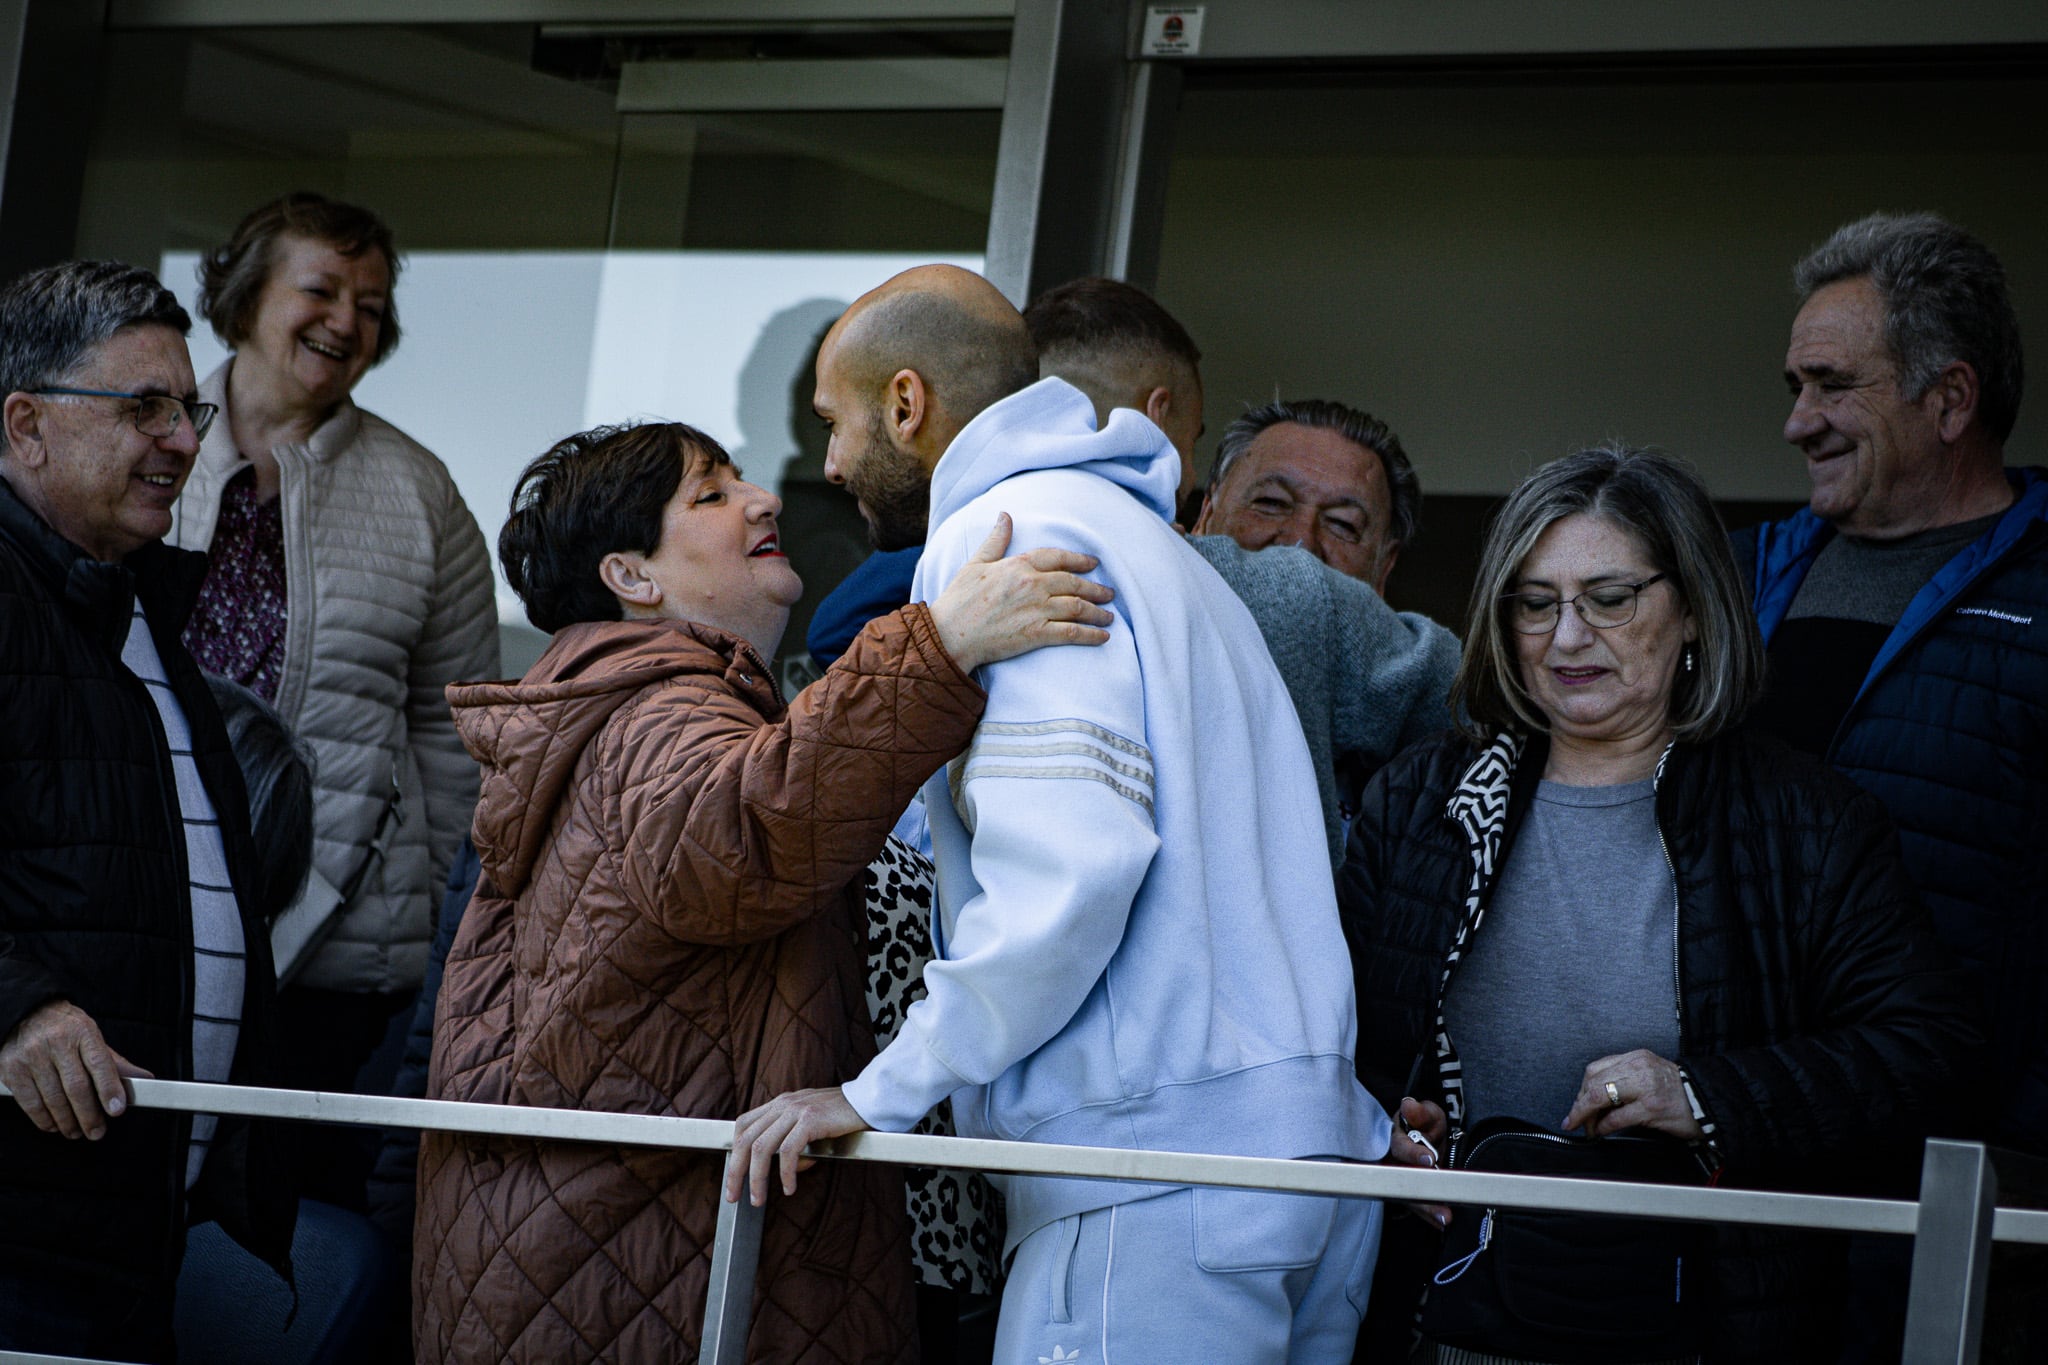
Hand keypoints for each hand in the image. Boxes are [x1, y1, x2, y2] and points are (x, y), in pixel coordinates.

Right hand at [0, 1000, 152, 1139]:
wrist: (26, 1013)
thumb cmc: (65, 1029)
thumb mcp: (91, 1037)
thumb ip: (114, 1062)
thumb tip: (145, 1079)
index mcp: (83, 1032)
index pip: (100, 1064)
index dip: (109, 1089)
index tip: (117, 1110)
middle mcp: (57, 1043)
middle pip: (76, 1087)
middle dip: (89, 1115)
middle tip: (96, 1132)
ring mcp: (32, 1057)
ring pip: (53, 1099)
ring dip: (67, 1122)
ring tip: (76, 1132)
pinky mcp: (11, 1070)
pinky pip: (30, 1103)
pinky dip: (44, 1119)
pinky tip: (54, 1125)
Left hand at [723, 1086, 870, 1206]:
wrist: (868, 1100)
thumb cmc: (843, 1114)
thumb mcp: (813, 1124)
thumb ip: (798, 1142)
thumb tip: (792, 1168)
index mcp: (780, 1103)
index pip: (744, 1125)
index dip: (734, 1152)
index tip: (734, 1177)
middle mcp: (783, 1104)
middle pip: (746, 1139)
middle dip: (736, 1171)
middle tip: (734, 1196)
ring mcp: (795, 1110)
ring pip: (762, 1147)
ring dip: (756, 1178)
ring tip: (758, 1198)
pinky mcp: (810, 1119)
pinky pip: (788, 1151)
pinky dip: (785, 1173)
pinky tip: (789, 1187)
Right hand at [928, 514, 1114, 672]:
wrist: (949, 634)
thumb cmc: (959, 600)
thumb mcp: (976, 563)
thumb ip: (995, 540)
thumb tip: (1004, 515)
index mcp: (1019, 565)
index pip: (1058, 557)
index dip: (1079, 560)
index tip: (1094, 563)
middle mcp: (1032, 584)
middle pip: (1074, 583)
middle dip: (1096, 588)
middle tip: (1109, 593)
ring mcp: (1036, 609)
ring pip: (1078, 607)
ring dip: (1098, 611)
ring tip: (1109, 615)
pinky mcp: (1036, 634)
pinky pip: (1071, 632)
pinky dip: (1091, 634)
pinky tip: (1103, 636)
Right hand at [1382, 1096, 1452, 1227]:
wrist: (1426, 1141)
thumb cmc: (1423, 1126)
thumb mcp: (1427, 1115)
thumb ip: (1421, 1112)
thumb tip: (1409, 1105)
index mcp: (1393, 1138)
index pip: (1399, 1146)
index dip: (1412, 1153)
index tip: (1429, 1159)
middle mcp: (1390, 1162)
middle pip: (1400, 1178)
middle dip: (1420, 1191)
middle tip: (1440, 1200)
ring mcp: (1398, 1180)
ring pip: (1407, 1196)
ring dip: (1426, 1208)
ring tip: (1445, 1216)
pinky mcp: (1406, 1194)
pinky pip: (1416, 1208)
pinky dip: (1430, 1216)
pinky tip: (1441, 1222)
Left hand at [1564, 1048, 1705, 1140]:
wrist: (1707, 1100)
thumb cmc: (1677, 1090)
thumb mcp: (1648, 1073)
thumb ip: (1623, 1079)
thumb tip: (1594, 1099)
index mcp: (1635, 1058)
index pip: (1596, 1069)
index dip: (1581, 1089)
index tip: (1576, 1104)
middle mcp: (1639, 1068)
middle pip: (1593, 1082)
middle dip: (1579, 1104)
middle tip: (1574, 1119)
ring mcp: (1645, 1087)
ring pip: (1600, 1097)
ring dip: (1586, 1115)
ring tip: (1586, 1127)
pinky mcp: (1652, 1108)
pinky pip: (1617, 1118)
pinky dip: (1604, 1127)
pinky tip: (1601, 1132)